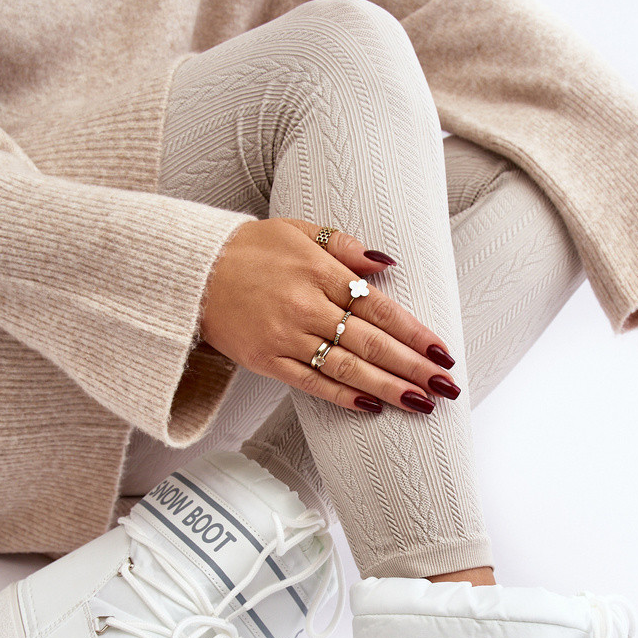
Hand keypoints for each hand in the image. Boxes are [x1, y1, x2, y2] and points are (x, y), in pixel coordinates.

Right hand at [199, 218, 458, 413]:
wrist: (191, 272)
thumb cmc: (250, 249)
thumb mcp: (298, 230)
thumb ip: (345, 246)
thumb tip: (389, 264)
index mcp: (319, 272)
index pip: (379, 307)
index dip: (414, 332)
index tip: (442, 352)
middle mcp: (306, 306)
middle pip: (371, 342)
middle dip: (413, 367)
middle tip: (446, 387)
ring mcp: (286, 337)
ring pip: (348, 367)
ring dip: (388, 388)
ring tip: (421, 404)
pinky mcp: (268, 361)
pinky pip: (312, 382)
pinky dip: (343, 396)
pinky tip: (372, 407)